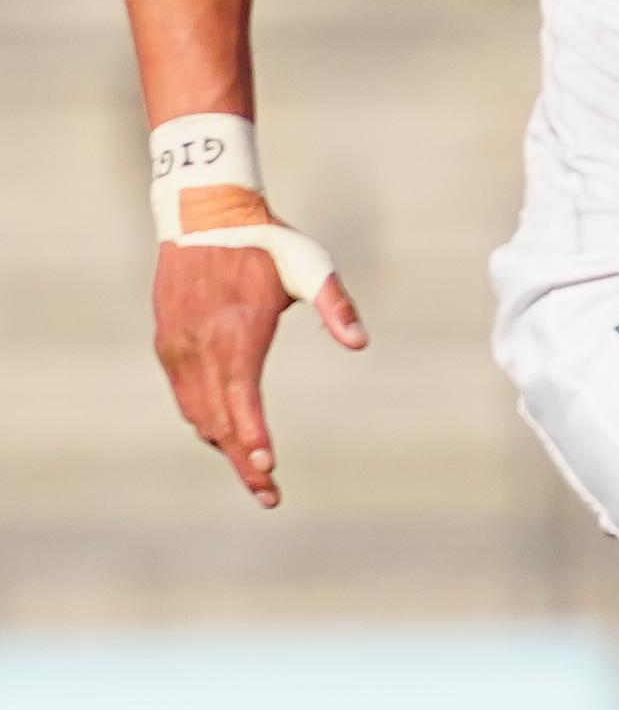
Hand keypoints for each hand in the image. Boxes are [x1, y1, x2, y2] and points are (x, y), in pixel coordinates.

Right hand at [150, 215, 364, 510]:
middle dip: (243, 459)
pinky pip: (184, 395)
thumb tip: (360, 343)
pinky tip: (226, 438)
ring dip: (223, 445)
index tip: (266, 465)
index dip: (253, 434)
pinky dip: (205, 421)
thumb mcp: (311, 265)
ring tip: (254, 475)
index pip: (242, 396)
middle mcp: (200, 344)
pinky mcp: (166, 344)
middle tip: (269, 495)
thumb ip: (336, 305)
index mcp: (236, 330)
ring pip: (197, 412)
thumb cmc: (267, 243)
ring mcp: (177, 346)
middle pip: (218, 418)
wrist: (203, 214)